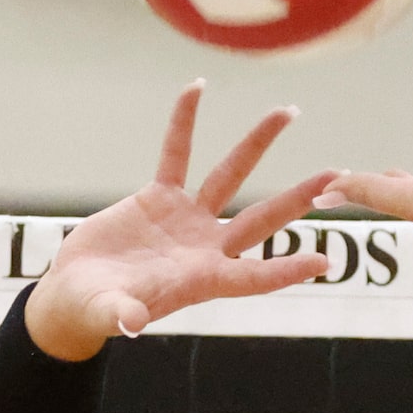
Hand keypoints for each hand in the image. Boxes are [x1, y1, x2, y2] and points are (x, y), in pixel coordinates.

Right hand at [23, 83, 336, 362]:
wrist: (75, 293)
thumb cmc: (93, 312)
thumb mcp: (106, 314)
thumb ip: (121, 317)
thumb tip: (131, 323)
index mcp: (202, 280)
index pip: (254, 277)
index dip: (286, 269)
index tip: (324, 261)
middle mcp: (205, 248)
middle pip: (262, 218)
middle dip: (298, 197)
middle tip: (337, 174)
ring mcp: (187, 220)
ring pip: (229, 175)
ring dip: (256, 144)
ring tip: (286, 111)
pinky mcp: (159, 198)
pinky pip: (176, 154)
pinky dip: (184, 123)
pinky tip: (196, 88)